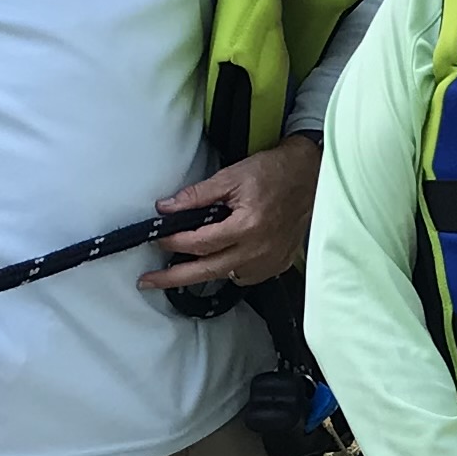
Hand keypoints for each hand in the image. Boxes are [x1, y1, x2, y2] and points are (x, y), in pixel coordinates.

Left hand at [143, 135, 319, 290]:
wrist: (309, 177)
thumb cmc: (271, 172)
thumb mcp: (231, 176)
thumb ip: (197, 195)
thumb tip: (166, 208)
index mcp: (247, 226)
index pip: (200, 243)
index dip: (175, 243)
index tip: (157, 241)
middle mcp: (258, 250)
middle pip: (207, 271)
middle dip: (174, 278)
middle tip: (147, 283)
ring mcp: (269, 261)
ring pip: (226, 276)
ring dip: (202, 273)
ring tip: (180, 270)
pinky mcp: (277, 265)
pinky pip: (245, 276)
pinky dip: (228, 270)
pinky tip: (220, 259)